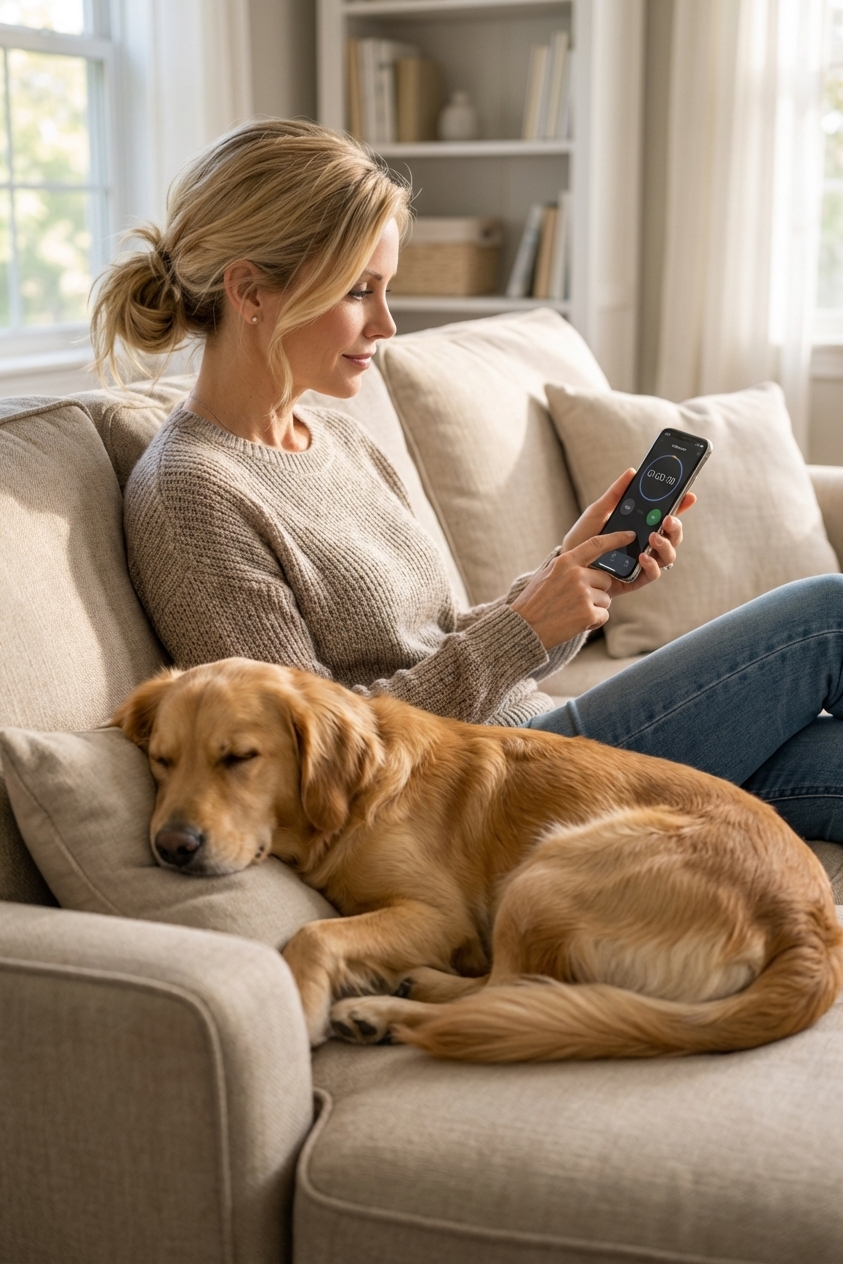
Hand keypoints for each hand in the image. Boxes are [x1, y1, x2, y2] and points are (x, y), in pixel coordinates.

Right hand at [510, 529, 636, 648]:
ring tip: (570, 612)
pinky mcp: (587, 614)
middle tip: (574, 601)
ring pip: (605, 599)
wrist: (524, 629)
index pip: (597, 544)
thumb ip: (568, 566)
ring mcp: (583, 594)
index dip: (616, 538)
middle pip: (605, 580)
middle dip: (596, 591)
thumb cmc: (534, 602)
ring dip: (593, 608)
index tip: (630, 535)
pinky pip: (603, 615)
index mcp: (566, 562)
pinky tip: (574, 622)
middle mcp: (576, 575)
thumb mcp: (548, 574)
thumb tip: (589, 562)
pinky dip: (593, 621)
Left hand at [562, 469, 695, 597]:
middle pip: (673, 536)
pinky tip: (642, 556)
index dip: (681, 506)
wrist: (568, 565)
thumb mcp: (598, 512)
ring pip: (668, 555)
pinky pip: (653, 574)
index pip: (666, 516)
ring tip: (653, 537)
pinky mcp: (636, 579)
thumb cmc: (583, 538)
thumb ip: (615, 494)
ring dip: (666, 545)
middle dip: (676, 526)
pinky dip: (652, 565)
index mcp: (641, 526)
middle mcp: (646, 544)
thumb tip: (632, 471)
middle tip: (668, 519)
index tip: (689, 496)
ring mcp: (644, 562)